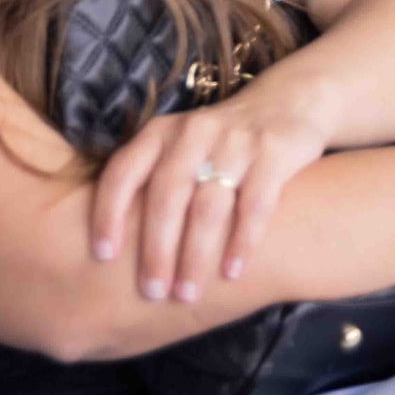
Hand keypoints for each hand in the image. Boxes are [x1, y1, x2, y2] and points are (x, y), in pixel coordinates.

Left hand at [89, 80, 331, 304]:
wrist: (292, 100)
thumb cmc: (221, 141)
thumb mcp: (181, 145)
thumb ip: (153, 179)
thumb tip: (111, 247)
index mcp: (161, 133)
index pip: (123, 172)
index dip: (108, 212)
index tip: (103, 256)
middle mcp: (193, 132)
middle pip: (167, 195)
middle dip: (156, 250)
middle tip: (151, 292)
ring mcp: (235, 141)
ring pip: (208, 206)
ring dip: (195, 255)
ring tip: (188, 294)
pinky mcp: (274, 153)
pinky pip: (254, 205)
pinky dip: (242, 242)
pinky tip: (233, 273)